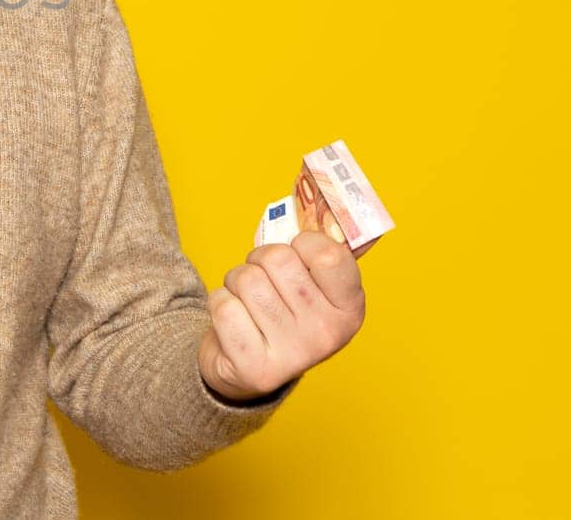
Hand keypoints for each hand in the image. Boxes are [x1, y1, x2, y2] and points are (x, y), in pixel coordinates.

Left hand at [198, 230, 366, 401]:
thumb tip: (313, 203)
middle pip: (277, 259)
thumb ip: (317, 252)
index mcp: (350, 309)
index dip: (303, 242)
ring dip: (236, 281)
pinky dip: (220, 302)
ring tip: (247, 300)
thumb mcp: (312, 286)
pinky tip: (234, 319)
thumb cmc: (280, 310)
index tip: (298, 253)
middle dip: (259, 259)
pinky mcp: (254, 368)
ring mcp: (293, 355)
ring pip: (246, 278)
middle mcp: (327, 335)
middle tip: (264, 279)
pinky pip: (222, 304)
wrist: (247, 366)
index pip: (329, 254)